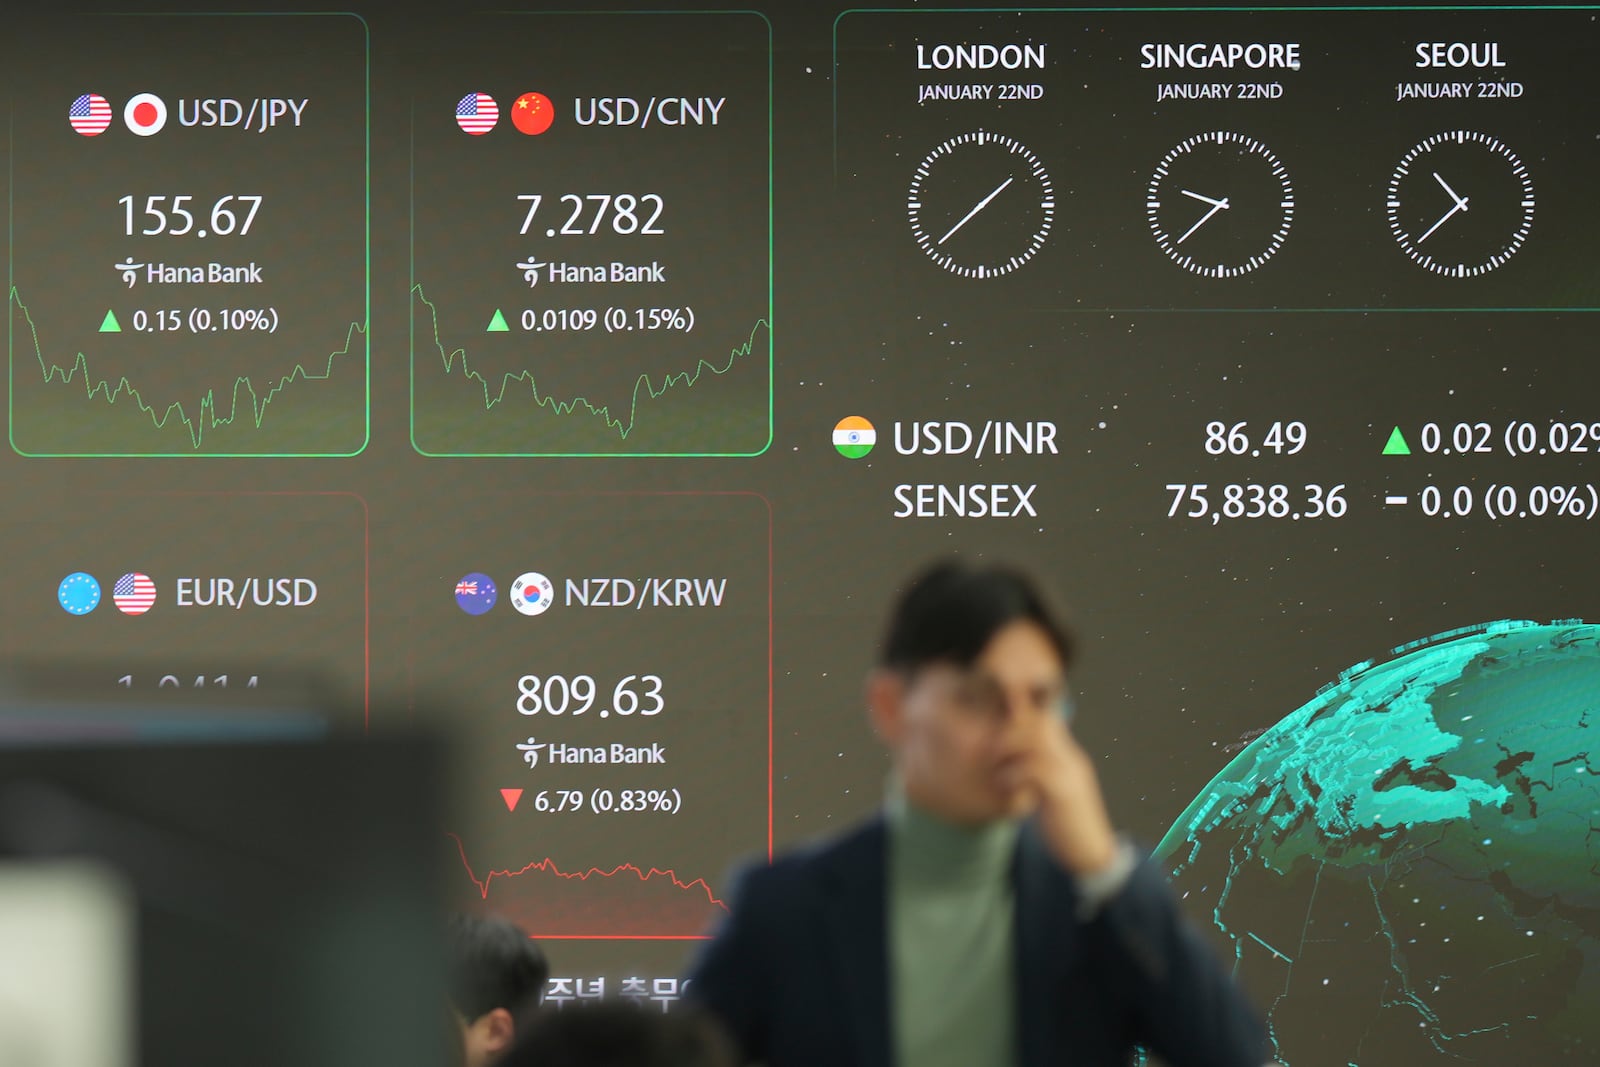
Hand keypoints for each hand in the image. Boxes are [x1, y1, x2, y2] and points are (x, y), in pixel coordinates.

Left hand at [997, 714, 1119, 875]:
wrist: (1091, 855)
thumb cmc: (1066, 824)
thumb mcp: (1051, 791)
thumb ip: (1037, 773)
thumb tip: (1012, 761)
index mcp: (1067, 757)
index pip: (1045, 719)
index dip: (1019, 717)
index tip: (994, 733)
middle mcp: (1071, 759)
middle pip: (1039, 722)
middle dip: (1008, 730)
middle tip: (989, 750)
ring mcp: (1070, 774)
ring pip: (1035, 741)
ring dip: (1007, 749)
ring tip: (994, 766)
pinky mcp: (1064, 794)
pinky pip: (1035, 770)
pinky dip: (1012, 775)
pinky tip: (1003, 786)